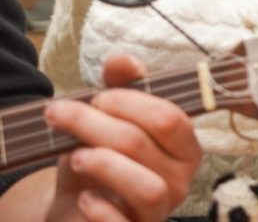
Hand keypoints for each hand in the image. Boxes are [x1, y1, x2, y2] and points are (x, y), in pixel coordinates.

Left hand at [43, 54, 201, 221]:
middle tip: (64, 115)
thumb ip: (121, 86)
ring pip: (147, 186)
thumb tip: (122, 58)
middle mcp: (182, 179)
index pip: (170, 118)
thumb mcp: (110, 119)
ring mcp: (160, 210)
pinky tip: (83, 196)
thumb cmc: (102, 159)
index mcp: (185, 147)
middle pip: (146, 144)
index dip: (129, 103)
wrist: (79, 207)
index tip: (95, 97)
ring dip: (105, 164)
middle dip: (99, 124)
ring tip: (76, 155)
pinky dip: (102, 209)